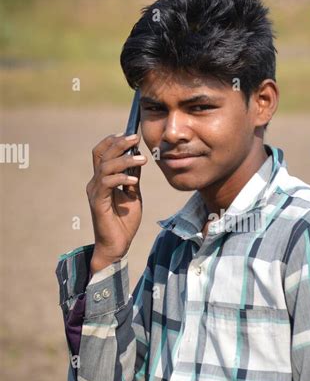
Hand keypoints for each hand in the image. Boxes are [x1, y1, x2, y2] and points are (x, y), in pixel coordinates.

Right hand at [86, 133, 146, 272]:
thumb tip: (137, 158)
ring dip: (125, 160)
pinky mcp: (98, 202)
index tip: (130, 135)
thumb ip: (132, 178)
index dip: (113, 141)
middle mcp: (95, 183)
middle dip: (119, 144)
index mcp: (102, 179)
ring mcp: (95, 192)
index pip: (102, 152)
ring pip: (105, 166)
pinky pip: (108, 183)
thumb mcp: (133, 195)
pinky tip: (134, 180)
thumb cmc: (124, 222)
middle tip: (136, 139)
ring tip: (142, 160)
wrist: (117, 245)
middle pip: (102, 154)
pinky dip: (121, 178)